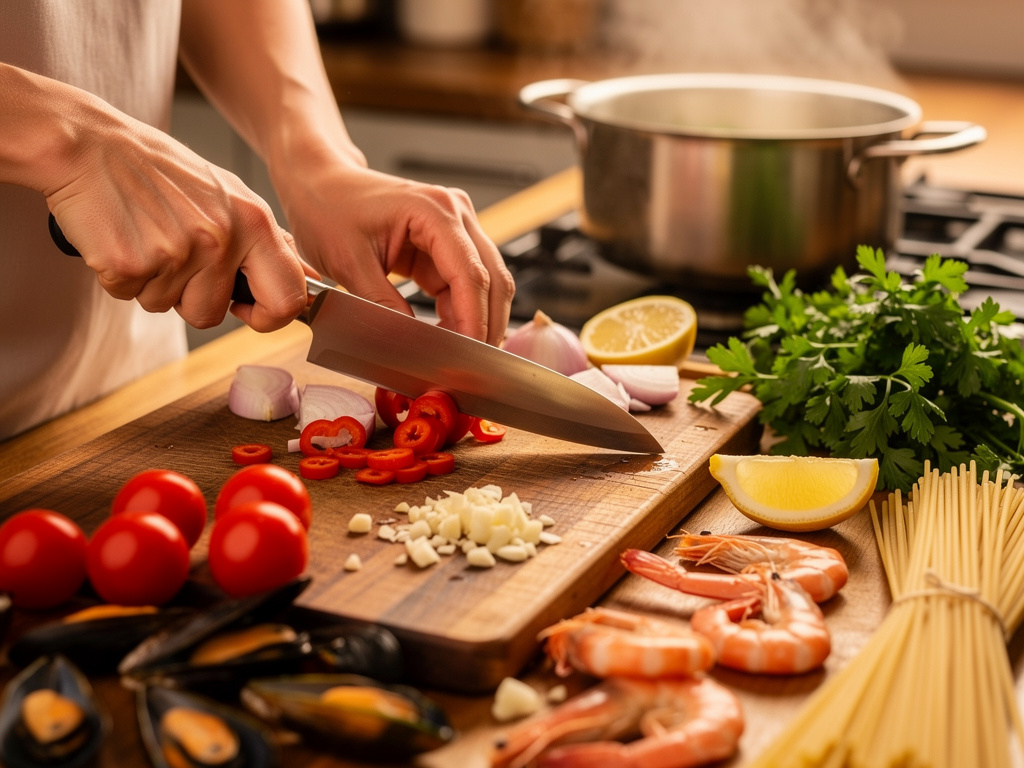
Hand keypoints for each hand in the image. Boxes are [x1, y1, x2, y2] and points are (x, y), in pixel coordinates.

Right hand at [43, 95, 307, 331]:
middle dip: (195, 305)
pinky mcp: (130, 264)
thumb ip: (263, 240)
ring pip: (167, 307)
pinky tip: (121, 238)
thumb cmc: (158, 171)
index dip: (269, 316)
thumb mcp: (228, 195)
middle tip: (177, 267)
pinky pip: (130, 296)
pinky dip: (121, 276)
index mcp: (254, 222)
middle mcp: (221, 238)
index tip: (247, 310)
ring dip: (153, 284)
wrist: (89, 145)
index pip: (289, 296)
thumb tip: (303, 277)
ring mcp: (176, 252)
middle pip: (212, 315)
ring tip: (146, 238)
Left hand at [276, 162, 514, 345]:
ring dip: (476, 321)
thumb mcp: (349, 262)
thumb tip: (408, 345)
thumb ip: (381, 305)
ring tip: (458, 357)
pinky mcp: (446, 245)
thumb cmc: (329, 207)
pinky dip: (460, 313)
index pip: (471, 274)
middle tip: (470, 367)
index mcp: (435, 210)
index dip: (473, 320)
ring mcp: (455, 228)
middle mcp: (456, 214)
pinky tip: (447, 338)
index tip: (467, 357)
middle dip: (486, 325)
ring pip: (486, 284)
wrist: (319, 183)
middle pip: (493, 279)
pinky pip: (464, 285)